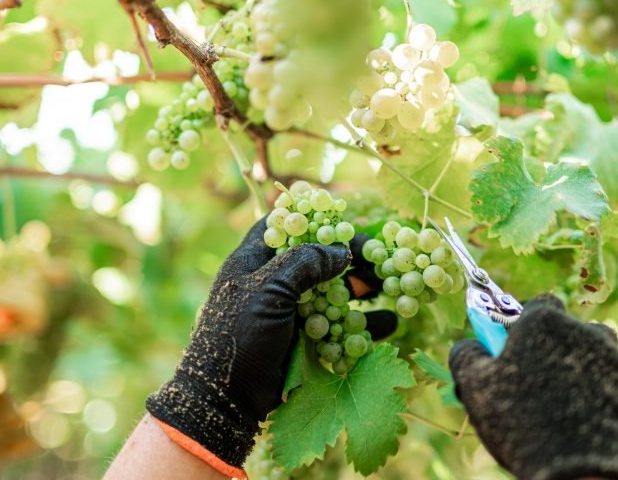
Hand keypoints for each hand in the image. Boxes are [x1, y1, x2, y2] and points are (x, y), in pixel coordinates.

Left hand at [145, 218, 395, 470]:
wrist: (227, 398)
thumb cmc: (239, 335)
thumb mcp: (269, 290)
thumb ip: (306, 263)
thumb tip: (341, 251)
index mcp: (255, 261)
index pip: (284, 225)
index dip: (313, 218)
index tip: (344, 219)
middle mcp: (274, 282)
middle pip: (318, 259)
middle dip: (350, 258)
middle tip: (381, 259)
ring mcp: (291, 312)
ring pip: (333, 292)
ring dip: (362, 289)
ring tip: (391, 287)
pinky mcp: (304, 340)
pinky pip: (340, 326)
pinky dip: (363, 324)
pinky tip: (389, 322)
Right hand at [449, 294, 617, 479]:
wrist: (579, 470)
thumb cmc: (520, 420)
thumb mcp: (474, 385)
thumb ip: (466, 354)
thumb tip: (469, 345)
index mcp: (545, 323)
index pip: (539, 304)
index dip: (526, 323)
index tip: (516, 346)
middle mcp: (587, 332)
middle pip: (571, 331)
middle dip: (557, 348)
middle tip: (539, 380)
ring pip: (599, 357)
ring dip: (585, 370)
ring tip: (567, 404)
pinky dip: (607, 400)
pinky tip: (589, 423)